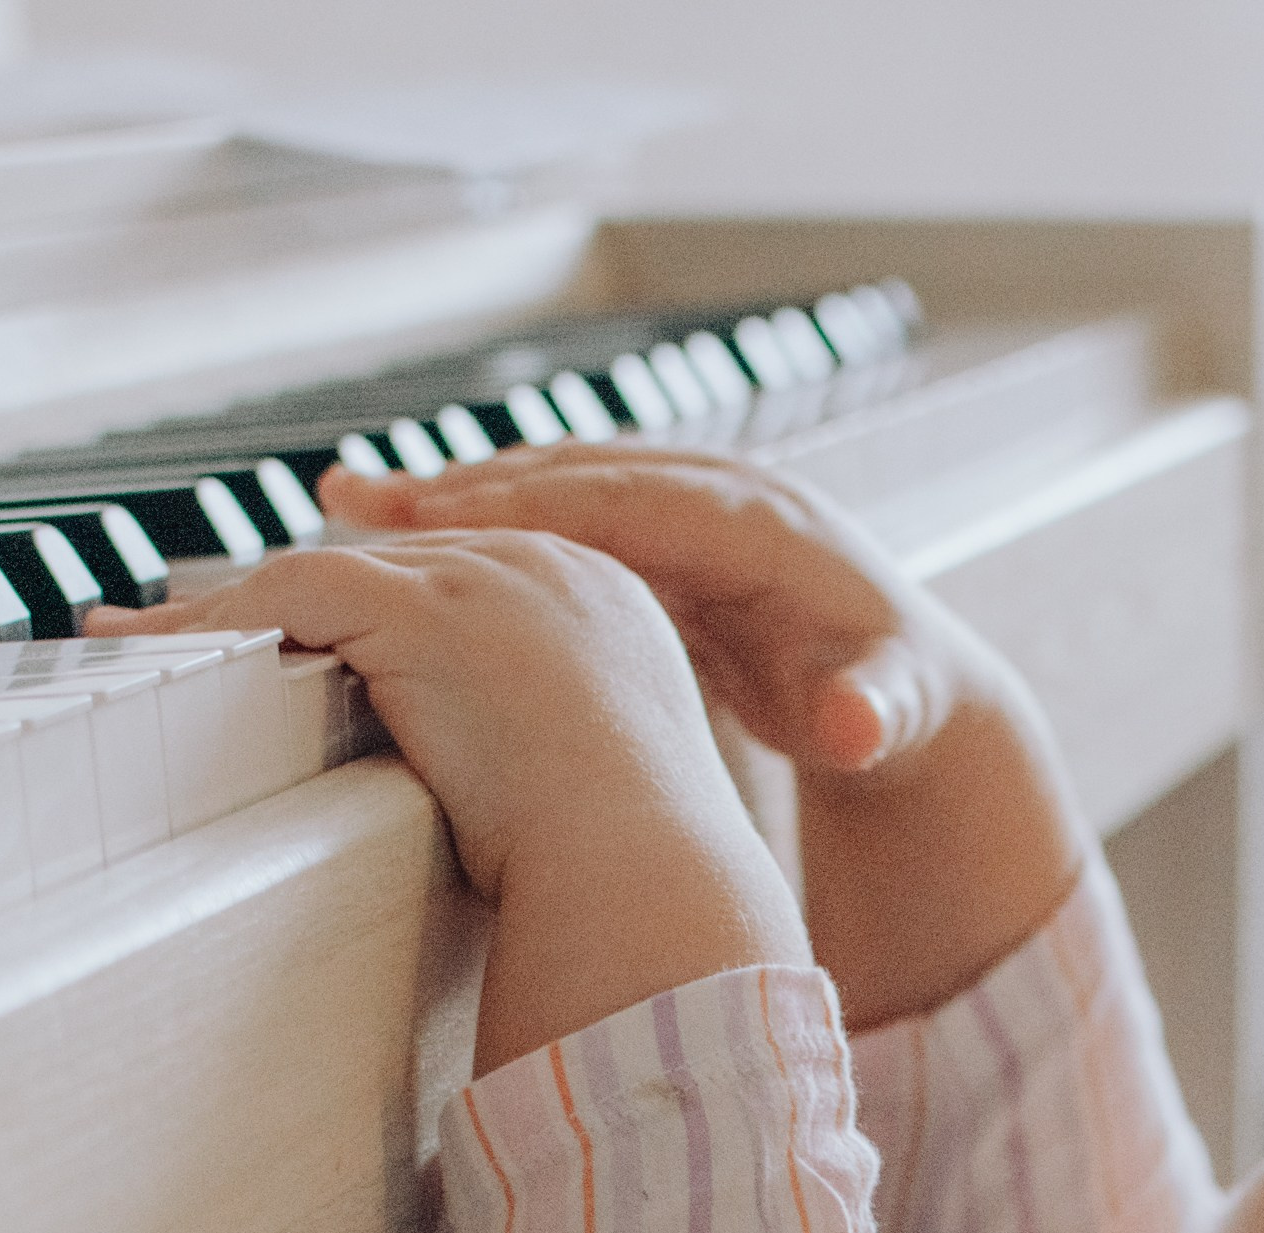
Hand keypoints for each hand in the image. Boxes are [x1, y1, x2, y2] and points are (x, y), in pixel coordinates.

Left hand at [87, 533, 808, 1072]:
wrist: (647, 882)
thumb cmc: (633, 882)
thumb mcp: (595, 796)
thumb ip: (543, 764)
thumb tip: (489, 809)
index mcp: (603, 609)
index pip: (459, 586)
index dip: (368, 614)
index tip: (299, 647)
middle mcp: (552, 568)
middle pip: (385, 566)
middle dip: (287, 605)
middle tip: (193, 637)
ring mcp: (492, 578)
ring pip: (327, 576)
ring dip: (226, 614)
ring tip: (142, 643)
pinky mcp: (431, 608)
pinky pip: (291, 595)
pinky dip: (214, 624)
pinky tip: (150, 654)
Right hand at [321, 446, 1088, 1026]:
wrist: (910, 685)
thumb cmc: (898, 704)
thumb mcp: (895, 713)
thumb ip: (875, 714)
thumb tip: (857, 725)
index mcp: (766, 528)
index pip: (633, 505)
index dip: (535, 515)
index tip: (444, 529)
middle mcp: (720, 496)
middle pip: (574, 476)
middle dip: (467, 485)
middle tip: (361, 503)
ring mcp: (686, 510)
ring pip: (553, 487)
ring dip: (456, 494)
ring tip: (353, 508)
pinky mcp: (663, 539)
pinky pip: (558, 520)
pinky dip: (486, 526)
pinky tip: (408, 542)